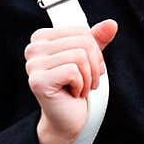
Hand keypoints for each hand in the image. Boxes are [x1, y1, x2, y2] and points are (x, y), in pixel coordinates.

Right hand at [24, 19, 118, 143]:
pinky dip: (81, 86)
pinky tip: (73, 93)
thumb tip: (111, 24)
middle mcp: (33, 49)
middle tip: (87, 81)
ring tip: (80, 88)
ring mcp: (33, 65)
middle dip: (94, 65)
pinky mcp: (39, 81)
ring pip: (80, 56)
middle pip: (83, 42)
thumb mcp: (89, 59)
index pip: (81, 31)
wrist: (66, 120)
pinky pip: (73, 71)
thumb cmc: (75, 89)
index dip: (94, 51)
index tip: (88, 68)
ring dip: (88, 78)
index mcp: (42, 38)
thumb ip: (97, 39)